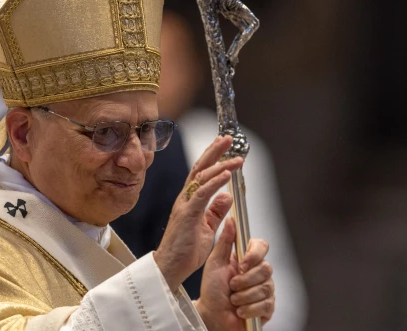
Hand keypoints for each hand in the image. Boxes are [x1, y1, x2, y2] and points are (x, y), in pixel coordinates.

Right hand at [153, 135, 242, 290]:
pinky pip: (203, 194)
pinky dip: (215, 182)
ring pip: (202, 177)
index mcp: (190, 200)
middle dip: (215, 151)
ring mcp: (185, 205)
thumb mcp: (207, 228)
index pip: (202, 173)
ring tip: (236, 157)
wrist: (170, 268)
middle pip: (200, 168)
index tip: (225, 145)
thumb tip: (227, 195)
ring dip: (221, 164)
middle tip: (228, 138)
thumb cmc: (186, 251)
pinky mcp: (187, 215)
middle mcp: (186, 198)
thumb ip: (215, 211)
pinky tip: (227, 174)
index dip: (213, 157)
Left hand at [196, 218, 274, 330]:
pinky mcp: (267, 306)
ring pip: (266, 287)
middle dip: (246, 281)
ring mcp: (264, 289)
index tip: (242, 264)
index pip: (262, 247)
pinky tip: (241, 310)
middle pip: (266, 268)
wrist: (212, 316)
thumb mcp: (215, 263)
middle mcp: (257, 272)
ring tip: (234, 300)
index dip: (254, 255)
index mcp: (246, 259)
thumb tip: (231, 221)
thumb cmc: (212, 291)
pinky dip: (250, 308)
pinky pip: (267, 304)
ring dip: (245, 296)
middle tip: (232, 286)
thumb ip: (225, 242)